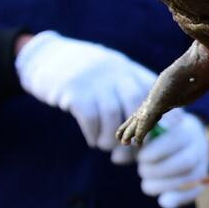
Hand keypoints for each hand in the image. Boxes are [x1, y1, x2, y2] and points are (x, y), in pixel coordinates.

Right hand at [16, 31, 155, 150]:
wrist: (47, 57)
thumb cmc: (87, 79)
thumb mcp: (112, 79)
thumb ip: (130, 97)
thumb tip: (149, 135)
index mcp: (128, 70)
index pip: (152, 95)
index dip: (159, 115)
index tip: (160, 138)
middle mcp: (115, 71)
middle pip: (134, 104)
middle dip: (134, 133)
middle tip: (129, 150)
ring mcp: (94, 78)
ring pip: (112, 114)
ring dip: (111, 138)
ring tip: (106, 146)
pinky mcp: (73, 88)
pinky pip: (90, 117)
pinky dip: (93, 133)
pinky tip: (92, 140)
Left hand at [137, 108, 208, 207]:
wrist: (189, 140)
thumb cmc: (162, 133)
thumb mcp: (154, 126)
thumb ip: (142, 133)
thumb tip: (124, 152)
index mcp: (187, 130)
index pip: (174, 139)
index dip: (155, 152)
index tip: (140, 157)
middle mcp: (199, 148)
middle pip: (185, 162)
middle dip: (157, 170)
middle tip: (141, 170)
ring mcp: (202, 166)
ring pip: (187, 180)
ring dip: (161, 185)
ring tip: (146, 182)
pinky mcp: (201, 182)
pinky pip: (192, 194)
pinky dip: (177, 200)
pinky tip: (163, 200)